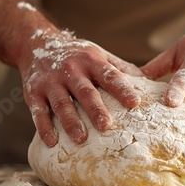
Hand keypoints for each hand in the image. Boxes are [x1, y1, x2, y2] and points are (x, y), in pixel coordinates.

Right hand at [19, 29, 142, 146]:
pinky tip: (51, 141)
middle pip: (85, 92)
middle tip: (107, 126)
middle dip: (95, 109)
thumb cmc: (76, 54)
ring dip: (70, 121)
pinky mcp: (33, 92)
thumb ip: (121, 68)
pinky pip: (38, 111)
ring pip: (62, 103)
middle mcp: (71, 70)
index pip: (110, 75)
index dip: (122, 89)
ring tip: (80, 138)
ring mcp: (51, 82)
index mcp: (91, 61)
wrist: (36, 43)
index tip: (135, 103)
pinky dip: (43, 127)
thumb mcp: (98, 54)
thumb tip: (151, 80)